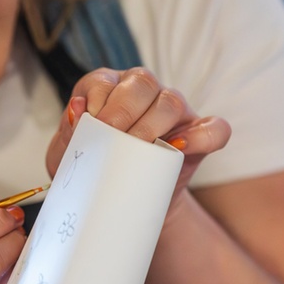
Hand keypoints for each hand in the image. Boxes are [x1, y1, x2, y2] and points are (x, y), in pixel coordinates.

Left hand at [46, 67, 230, 200]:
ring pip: (172, 101)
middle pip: (142, 83)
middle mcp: (140, 90)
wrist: (118, 201)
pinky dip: (202, 137)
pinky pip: (214, 128)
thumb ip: (69, 134)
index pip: (104, 82)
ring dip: (153, 124)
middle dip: (123, 110)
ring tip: (138, 149)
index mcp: (105, 87)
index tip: (90, 127)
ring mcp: (171, 109)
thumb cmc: (90, 170)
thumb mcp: (68, 156)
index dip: (96, 101)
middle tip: (112, 139)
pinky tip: (180, 148)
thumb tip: (76, 109)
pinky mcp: (197, 132)